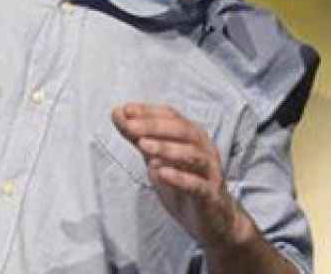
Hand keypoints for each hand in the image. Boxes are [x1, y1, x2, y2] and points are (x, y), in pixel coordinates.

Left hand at [112, 103, 254, 250]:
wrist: (212, 221)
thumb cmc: (185, 186)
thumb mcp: (157, 160)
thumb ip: (140, 138)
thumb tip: (118, 114)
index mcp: (192, 137)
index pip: (171, 116)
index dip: (148, 112)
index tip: (125, 110)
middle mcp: (204, 149)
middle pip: (183, 130)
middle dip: (154, 126)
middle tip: (130, 126)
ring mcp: (209, 172)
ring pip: (192, 154)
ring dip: (166, 148)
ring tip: (143, 145)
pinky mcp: (210, 196)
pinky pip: (197, 185)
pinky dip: (180, 177)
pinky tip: (162, 173)